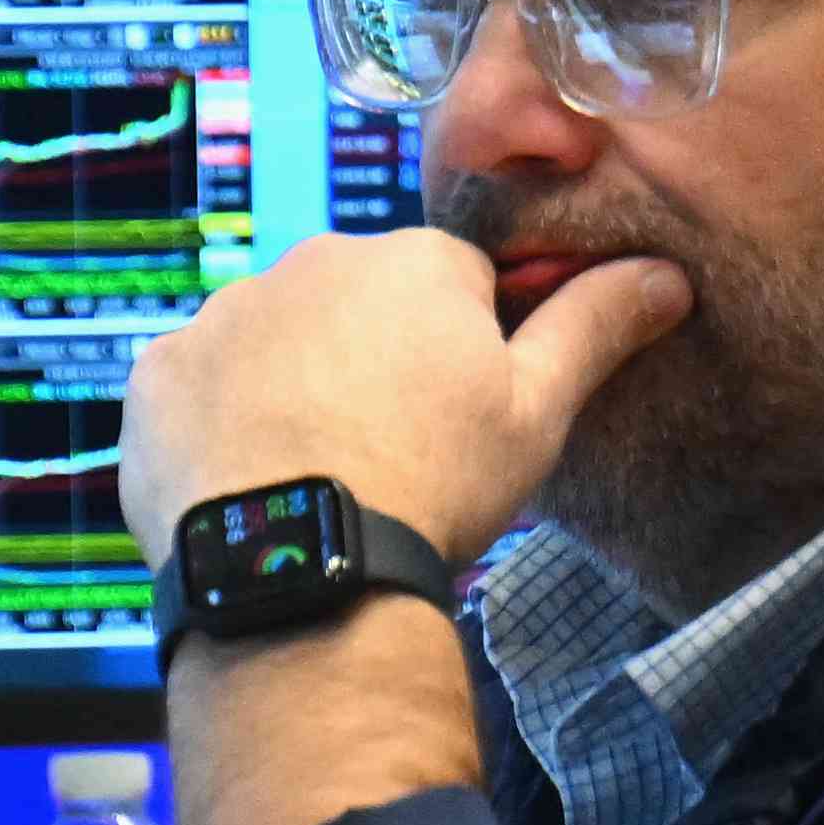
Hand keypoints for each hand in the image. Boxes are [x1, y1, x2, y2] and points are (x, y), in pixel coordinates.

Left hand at [117, 225, 691, 568]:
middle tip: (395, 454)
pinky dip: (222, 424)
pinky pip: (201, 386)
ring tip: (321, 476)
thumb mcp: (538, 412)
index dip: (465, 356)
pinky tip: (254, 483)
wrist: (303, 563)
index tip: (461, 422)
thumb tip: (666, 272)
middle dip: (375, 362)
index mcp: (412, 260)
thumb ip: (596, 328)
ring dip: (296, 389)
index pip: (455, 287)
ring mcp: (224, 314)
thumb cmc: (436, 481)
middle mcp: (311, 261)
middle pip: (360, 306)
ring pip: (278, 342)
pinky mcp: (157, 372)